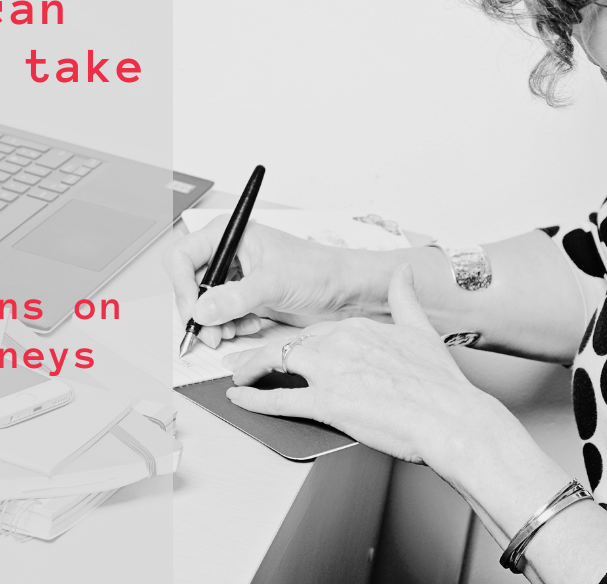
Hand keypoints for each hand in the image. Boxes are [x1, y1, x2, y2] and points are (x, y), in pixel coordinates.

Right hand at [163, 216, 359, 347]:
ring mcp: (235, 274)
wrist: (345, 291)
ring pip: (203, 302)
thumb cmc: (318, 271)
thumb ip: (234, 298)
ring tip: (234, 331)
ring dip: (214, 322)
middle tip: (210, 333)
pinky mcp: (244, 294)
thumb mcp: (274, 283)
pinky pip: (220, 313)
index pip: (183, 256)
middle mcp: (227, 252)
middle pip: (190, 282)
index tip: (193, 311)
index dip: (182, 285)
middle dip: (199, 310)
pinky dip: (228, 325)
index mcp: (229, 234)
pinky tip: (249, 325)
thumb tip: (201, 310)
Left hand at [223, 264, 488, 464]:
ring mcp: (331, 372)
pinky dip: (253, 400)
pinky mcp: (327, 403)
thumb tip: (403, 271)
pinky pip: (279, 399)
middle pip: (289, 343)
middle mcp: (339, 342)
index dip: (294, 342)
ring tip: (237, 376)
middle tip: (244, 360)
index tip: (285, 349)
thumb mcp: (420, 331)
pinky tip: (238, 398)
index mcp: (356, 327)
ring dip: (250, 368)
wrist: (453, 419)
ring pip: (275, 361)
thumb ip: (404, 298)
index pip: (313, 331)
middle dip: (263, 353)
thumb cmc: (440, 385)